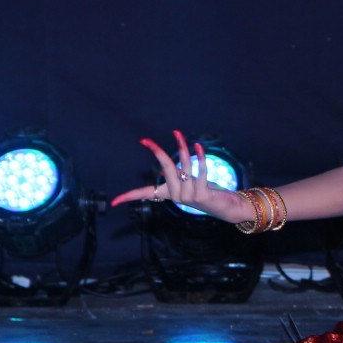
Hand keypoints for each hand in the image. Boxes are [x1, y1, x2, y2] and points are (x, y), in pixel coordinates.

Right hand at [110, 130, 252, 223]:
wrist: (228, 208)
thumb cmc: (208, 193)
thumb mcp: (189, 184)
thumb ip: (177, 176)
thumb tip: (162, 168)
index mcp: (170, 193)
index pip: (145, 194)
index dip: (130, 197)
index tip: (114, 202)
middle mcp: (177, 196)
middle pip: (164, 170)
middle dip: (156, 153)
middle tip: (145, 140)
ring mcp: (190, 197)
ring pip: (184, 168)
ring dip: (183, 149)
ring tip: (178, 134)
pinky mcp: (203, 195)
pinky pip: (201, 172)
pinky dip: (200, 157)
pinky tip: (198, 146)